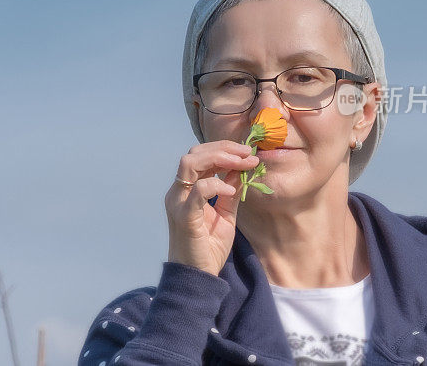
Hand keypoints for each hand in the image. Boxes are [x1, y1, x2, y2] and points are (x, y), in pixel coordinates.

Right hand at [165, 140, 259, 276]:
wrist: (198, 277)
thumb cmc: (209, 247)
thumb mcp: (225, 214)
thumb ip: (230, 191)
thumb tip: (241, 169)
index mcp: (186, 190)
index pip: (200, 156)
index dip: (224, 150)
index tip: (248, 154)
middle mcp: (178, 192)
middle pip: (194, 154)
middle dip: (223, 148)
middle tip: (248, 154)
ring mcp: (178, 202)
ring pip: (190, 163)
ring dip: (219, 158)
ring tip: (241, 164)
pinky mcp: (184, 216)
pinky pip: (197, 190)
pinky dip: (216, 184)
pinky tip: (232, 190)